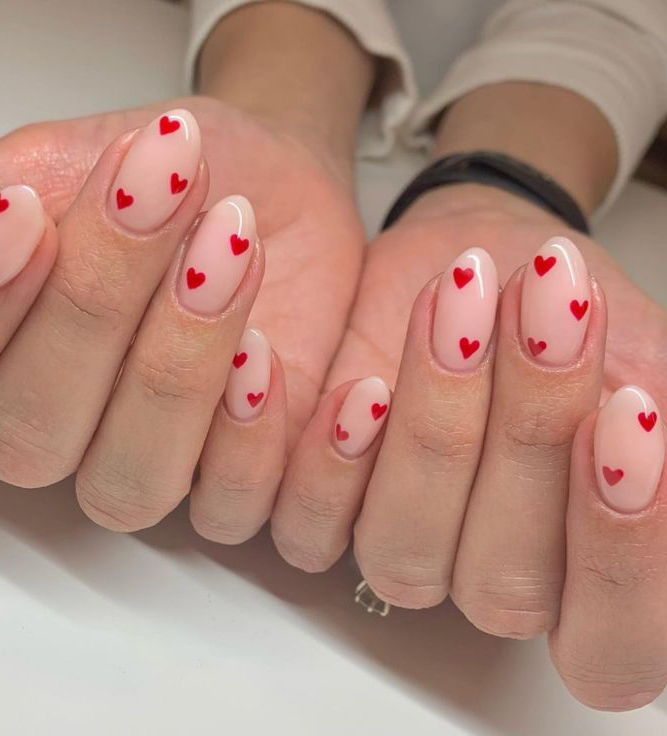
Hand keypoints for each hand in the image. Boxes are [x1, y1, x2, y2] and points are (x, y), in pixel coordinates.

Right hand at [0, 95, 363, 539]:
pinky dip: (248, 435)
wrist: (267, 176)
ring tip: (226, 250)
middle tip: (152, 195)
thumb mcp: (61, 159)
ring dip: (177, 366)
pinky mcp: (233, 473)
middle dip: (93, 307)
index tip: (22, 212)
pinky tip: (264, 351)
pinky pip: (228, 506)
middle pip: (31, 438)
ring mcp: (145, 460)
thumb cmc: (161, 175)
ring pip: (130, 485)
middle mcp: (60, 431)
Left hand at [269, 183, 666, 709]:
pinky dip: (332, 465)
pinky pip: (310, 532)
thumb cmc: (567, 313)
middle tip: (546, 318)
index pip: (611, 641)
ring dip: (430, 436)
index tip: (627, 412)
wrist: (486, 259)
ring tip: (456, 312)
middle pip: (502, 586)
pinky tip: (361, 388)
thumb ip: (649, 420)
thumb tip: (648, 437)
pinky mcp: (329, 508)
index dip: (620, 552)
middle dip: (525, 442)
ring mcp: (407, 545)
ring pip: (401, 557)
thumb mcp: (634, 356)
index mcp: (582, 566)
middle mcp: (492, 571)